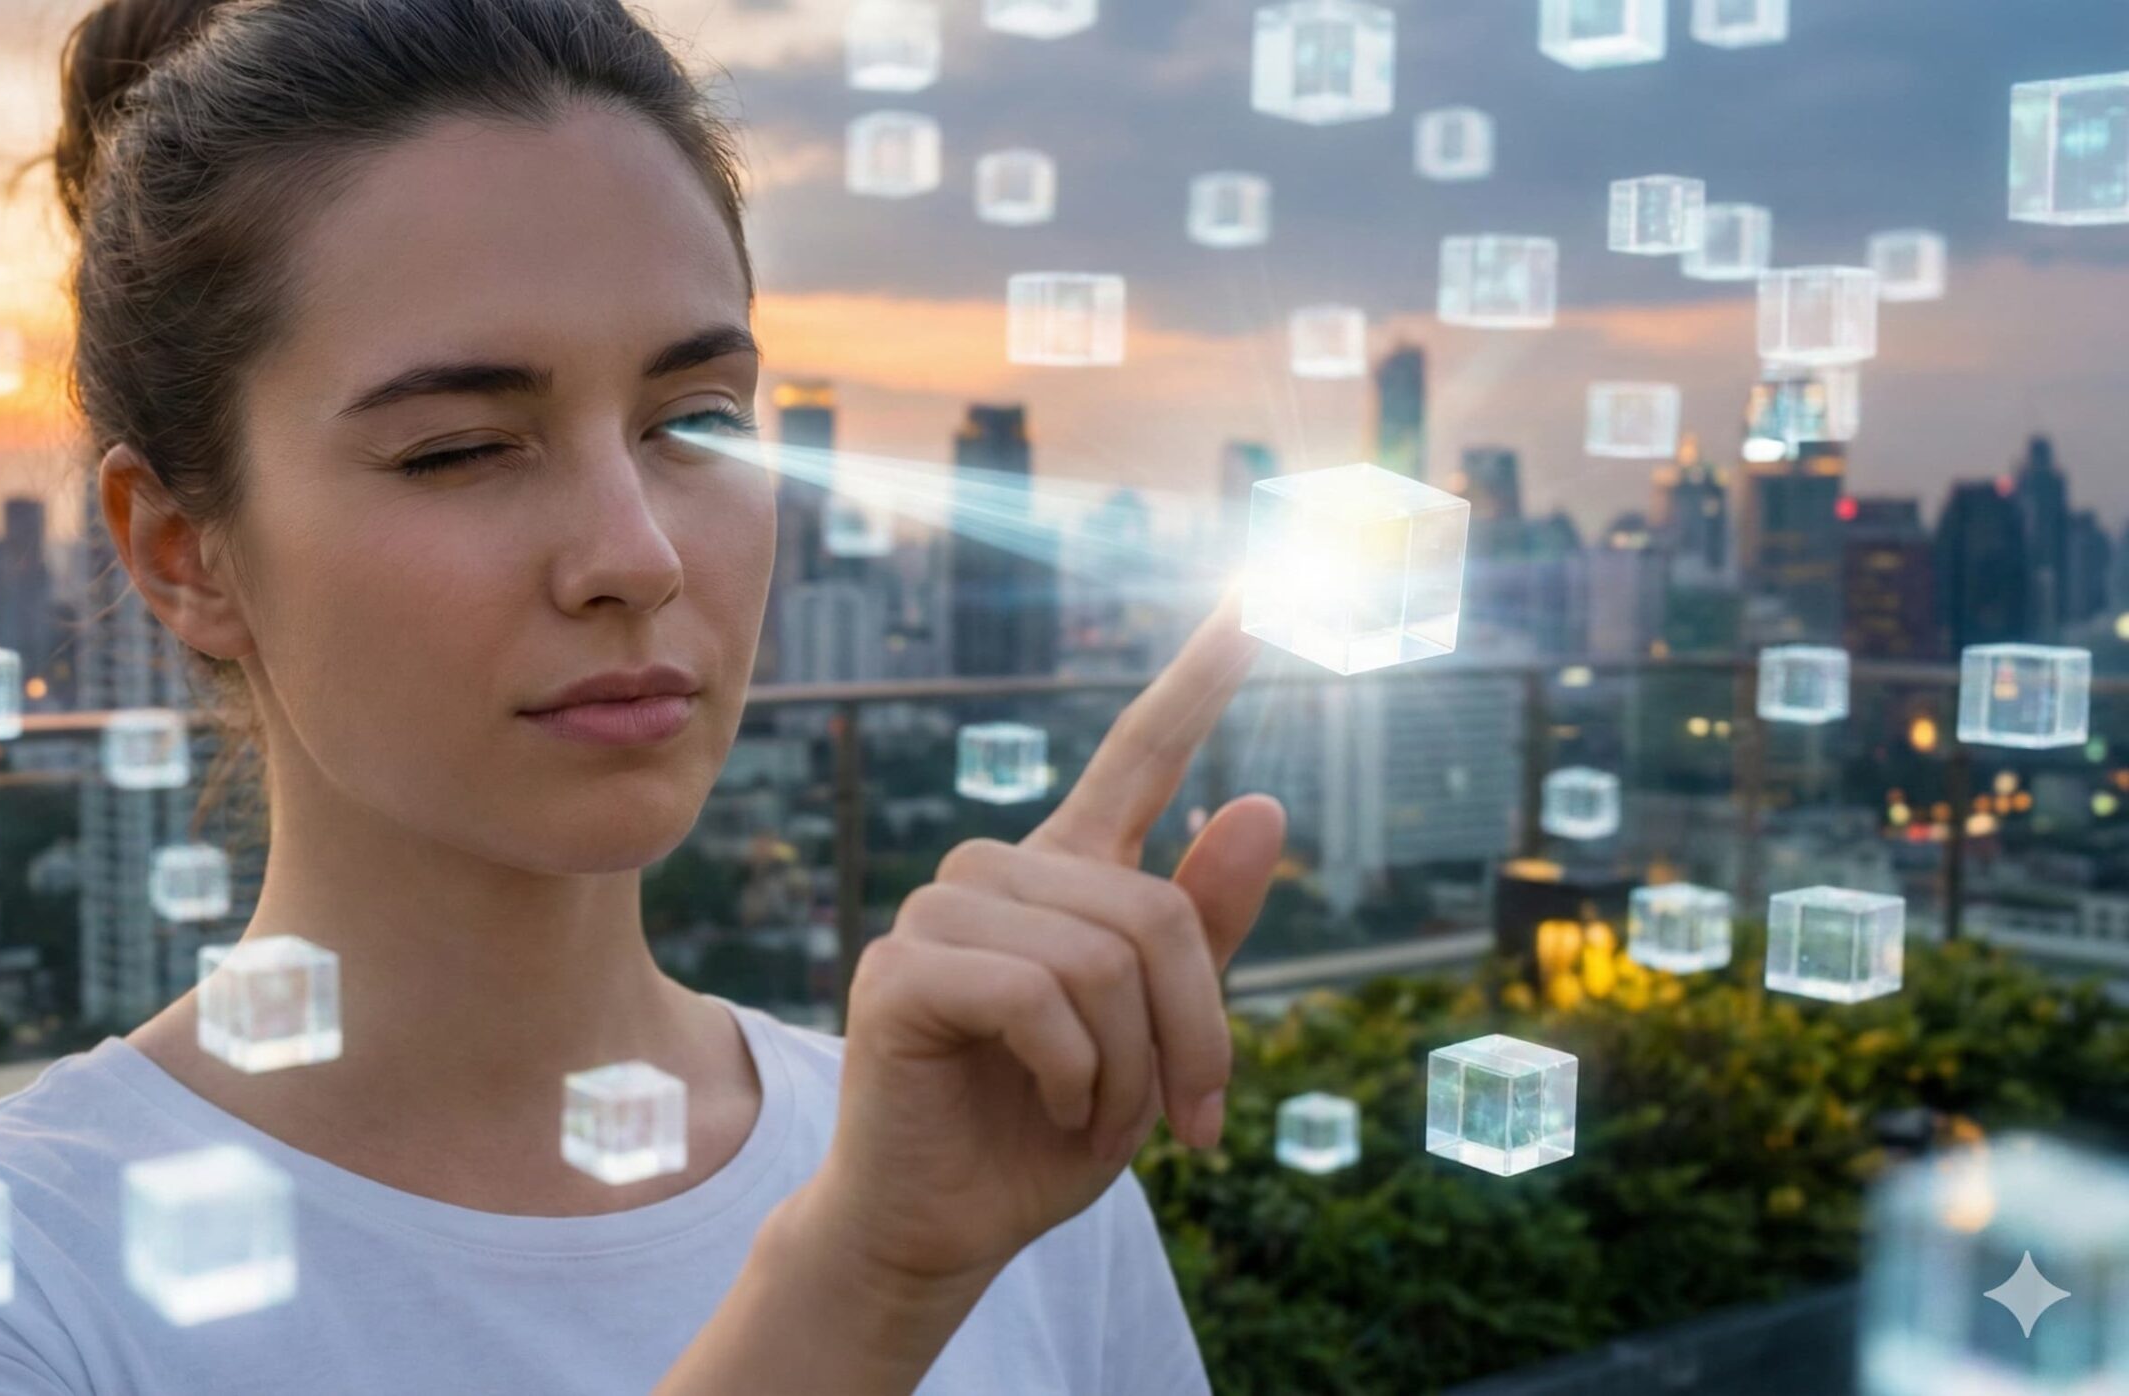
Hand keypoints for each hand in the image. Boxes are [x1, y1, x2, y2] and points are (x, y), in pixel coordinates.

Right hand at [804, 584, 1287, 1285]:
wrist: (947, 1227)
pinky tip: (1049, 1104)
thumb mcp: (1160, 1046)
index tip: (1256, 594)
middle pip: (1153, 911)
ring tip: (1095, 1116)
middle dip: (1192, 1035)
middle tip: (1183, 1121)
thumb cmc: (1046, 1132)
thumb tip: (1263, 803)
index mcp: (1067, 879)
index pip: (1137, 757)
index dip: (1197, 681)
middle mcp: (999, 875)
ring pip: (1101, 958)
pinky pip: (1035, 994)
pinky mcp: (902, 970)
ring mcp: (940, 914)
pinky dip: (1072, 1073)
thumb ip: (1203, 932)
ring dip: (1128, 1068)